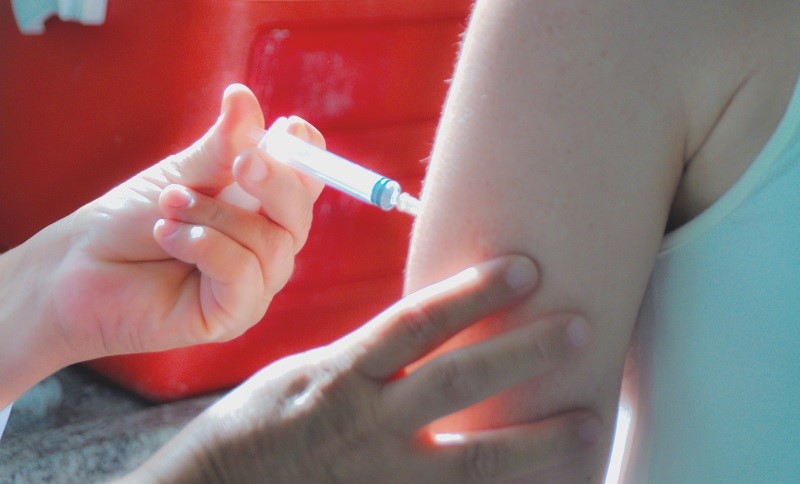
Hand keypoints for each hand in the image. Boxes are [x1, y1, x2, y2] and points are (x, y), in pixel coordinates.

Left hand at [21, 84, 324, 362]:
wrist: (78, 268)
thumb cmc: (130, 220)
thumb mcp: (182, 174)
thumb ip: (221, 146)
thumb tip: (243, 97)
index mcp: (260, 209)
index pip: (306, 182)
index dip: (307, 155)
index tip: (288, 128)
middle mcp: (265, 248)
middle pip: (300, 213)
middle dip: (275, 181)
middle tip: (239, 162)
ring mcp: (253, 285)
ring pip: (269, 243)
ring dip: (213, 216)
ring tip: (167, 207)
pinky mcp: (233, 315)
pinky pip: (243, 272)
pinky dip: (203, 245)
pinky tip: (167, 237)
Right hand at [130, 256, 598, 482]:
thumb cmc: (255, 427)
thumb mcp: (304, 373)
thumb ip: (366, 358)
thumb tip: (420, 334)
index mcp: (341, 373)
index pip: (419, 321)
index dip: (475, 292)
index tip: (525, 267)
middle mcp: (365, 420)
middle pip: (458, 380)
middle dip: (523, 353)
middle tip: (581, 329)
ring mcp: (379, 474)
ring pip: (473, 459)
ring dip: (537, 440)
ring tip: (591, 422)